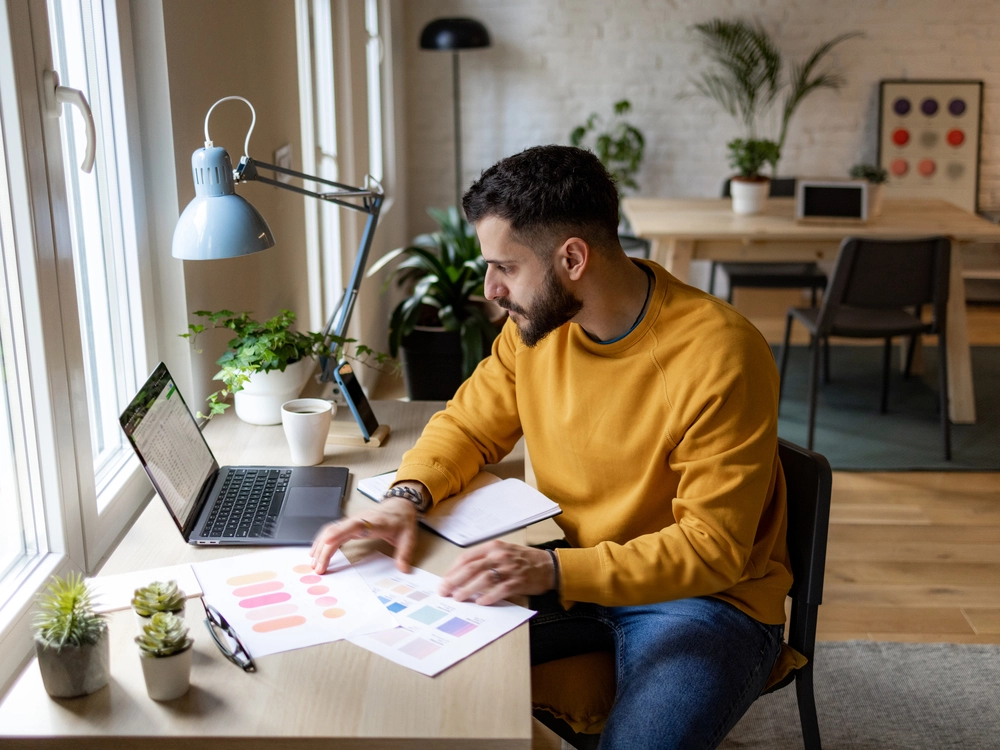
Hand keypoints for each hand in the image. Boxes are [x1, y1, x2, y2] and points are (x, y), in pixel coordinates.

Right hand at [310, 496, 418, 573]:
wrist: (400, 505)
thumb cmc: (402, 520)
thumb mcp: (409, 537)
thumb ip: (405, 553)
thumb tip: (404, 569)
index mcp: (373, 522)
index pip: (353, 526)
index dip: (338, 534)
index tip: (326, 546)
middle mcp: (359, 520)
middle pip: (335, 530)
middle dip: (324, 549)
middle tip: (318, 568)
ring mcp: (353, 521)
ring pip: (330, 530)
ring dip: (320, 546)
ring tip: (314, 564)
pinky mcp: (350, 525)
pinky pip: (332, 531)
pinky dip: (322, 541)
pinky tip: (317, 552)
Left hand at [438, 540, 554, 606]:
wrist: (549, 565)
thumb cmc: (523, 559)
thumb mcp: (503, 552)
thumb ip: (484, 560)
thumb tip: (461, 575)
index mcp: (493, 546)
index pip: (467, 558)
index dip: (452, 570)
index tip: (444, 580)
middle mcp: (500, 555)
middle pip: (471, 568)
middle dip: (454, 581)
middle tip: (444, 591)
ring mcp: (509, 568)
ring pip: (483, 578)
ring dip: (468, 589)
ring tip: (458, 598)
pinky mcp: (518, 581)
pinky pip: (501, 589)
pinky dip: (489, 596)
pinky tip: (480, 602)